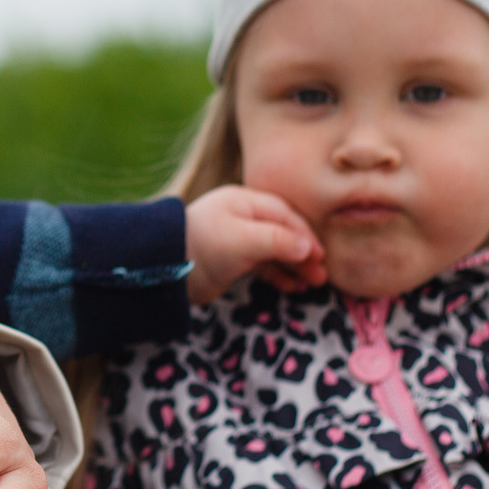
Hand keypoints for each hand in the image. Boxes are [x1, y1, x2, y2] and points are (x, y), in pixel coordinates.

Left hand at [185, 184, 324, 301]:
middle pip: (282, 232)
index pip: (284, 215)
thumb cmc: (204, 246)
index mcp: (243, 201)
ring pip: (274, 250)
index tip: (320, 256)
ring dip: (294, 266)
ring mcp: (236, 238)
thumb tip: (308, 247)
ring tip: (312, 284)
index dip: (304, 235)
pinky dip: (278, 274)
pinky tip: (292, 287)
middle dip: (303, 253)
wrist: (167, 269)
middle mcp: (241, 217)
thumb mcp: (244, 239)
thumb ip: (277, 240)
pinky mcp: (231, 259)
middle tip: (321, 275)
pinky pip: (262, 264)